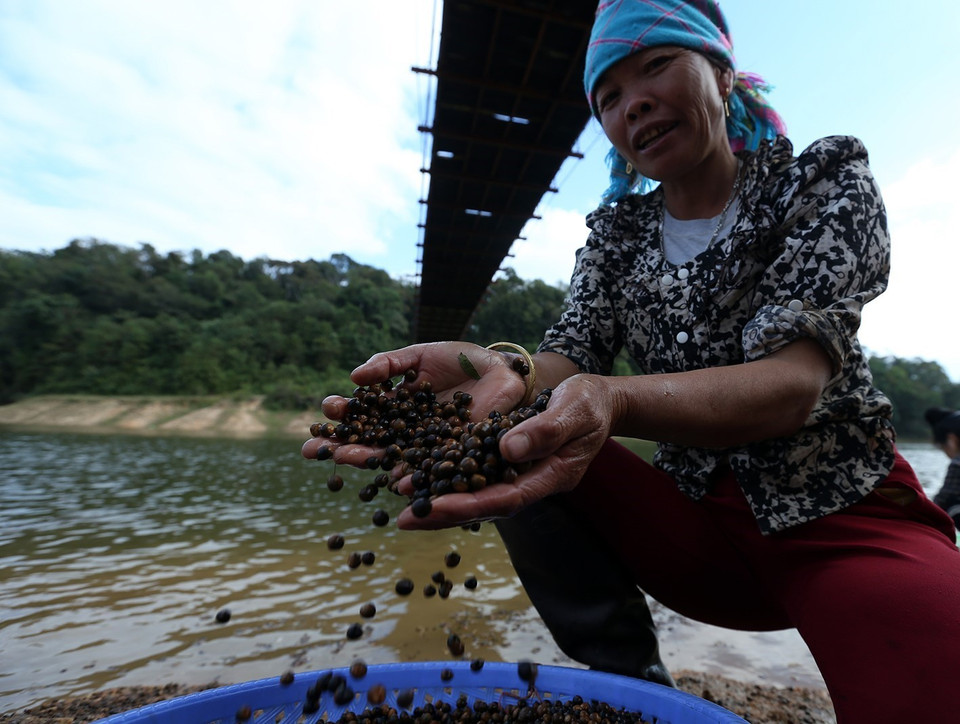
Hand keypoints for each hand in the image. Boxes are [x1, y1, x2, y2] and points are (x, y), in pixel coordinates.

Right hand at [300, 341, 528, 466]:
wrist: (502, 370)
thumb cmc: (460, 361)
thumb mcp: (419, 355)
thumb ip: (389, 364)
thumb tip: (354, 376)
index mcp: (396, 407)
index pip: (362, 415)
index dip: (341, 416)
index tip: (324, 412)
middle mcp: (406, 431)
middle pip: (369, 441)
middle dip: (340, 444)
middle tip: (312, 447)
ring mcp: (426, 445)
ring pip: (391, 457)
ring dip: (367, 459)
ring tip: (344, 458)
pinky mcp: (451, 455)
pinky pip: (428, 468)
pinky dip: (411, 475)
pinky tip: (393, 480)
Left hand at [395, 374, 615, 529]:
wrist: (598, 400)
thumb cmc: (590, 402)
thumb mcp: (574, 409)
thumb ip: (546, 430)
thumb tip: (507, 449)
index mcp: (551, 476)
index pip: (506, 498)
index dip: (469, 506)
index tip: (435, 507)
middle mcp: (532, 481)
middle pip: (485, 505)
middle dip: (445, 513)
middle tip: (405, 519)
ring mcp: (521, 473)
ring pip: (478, 493)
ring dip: (442, 500)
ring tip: (404, 501)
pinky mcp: (510, 461)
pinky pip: (478, 475)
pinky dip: (450, 477)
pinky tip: (422, 475)